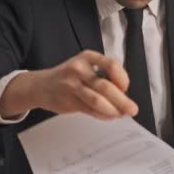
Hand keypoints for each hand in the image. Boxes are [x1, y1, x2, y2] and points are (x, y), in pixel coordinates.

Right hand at [0, 50, 137, 119]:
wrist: (40, 86)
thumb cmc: (68, 77)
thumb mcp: (85, 67)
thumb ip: (103, 76)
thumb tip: (125, 95)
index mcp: (87, 57)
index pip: (111, 65)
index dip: (122, 78)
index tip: (125, 87)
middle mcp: (79, 69)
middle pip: (106, 86)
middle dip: (122, 100)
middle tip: (132, 109)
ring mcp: (72, 85)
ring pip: (97, 100)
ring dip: (113, 110)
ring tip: (121, 114)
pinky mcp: (68, 100)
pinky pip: (89, 109)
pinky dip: (102, 114)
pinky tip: (107, 116)